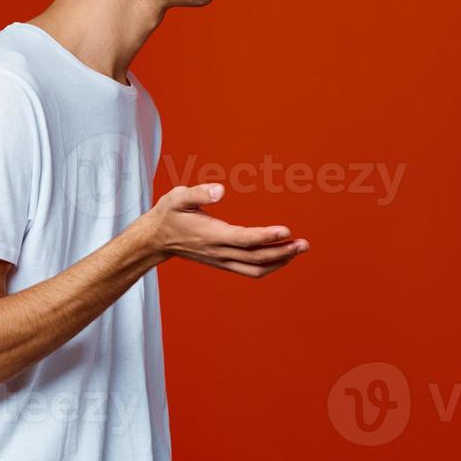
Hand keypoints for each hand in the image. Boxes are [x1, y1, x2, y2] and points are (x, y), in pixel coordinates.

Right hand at [144, 184, 307, 277]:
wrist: (156, 239)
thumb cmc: (169, 214)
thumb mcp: (177, 197)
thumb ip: (198, 193)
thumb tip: (220, 190)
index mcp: (211, 235)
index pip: (244, 239)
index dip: (266, 236)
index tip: (287, 230)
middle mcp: (219, 252)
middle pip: (256, 258)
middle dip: (282, 252)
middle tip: (305, 243)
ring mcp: (223, 260)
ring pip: (256, 268)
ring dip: (280, 261)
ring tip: (299, 249)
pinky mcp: (224, 263)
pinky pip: (251, 270)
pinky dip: (270, 265)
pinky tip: (283, 255)